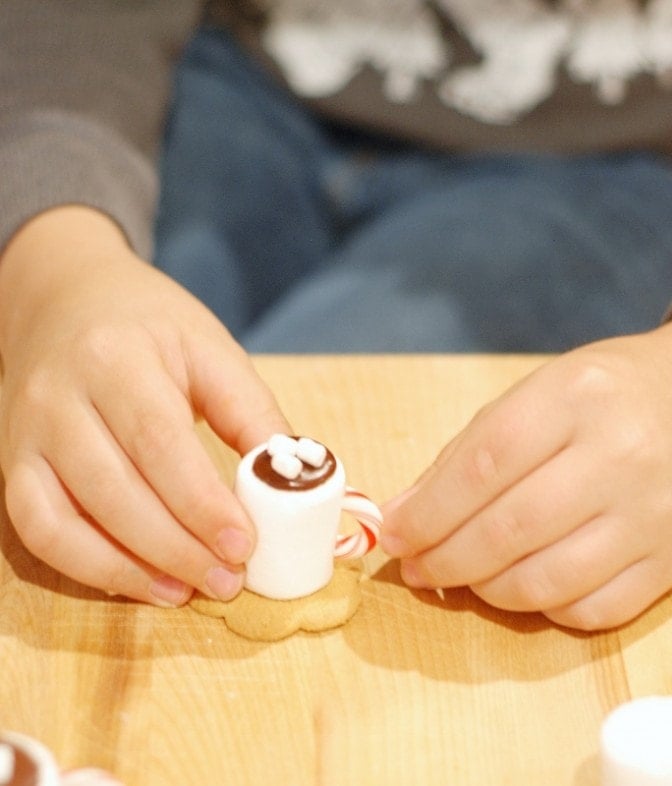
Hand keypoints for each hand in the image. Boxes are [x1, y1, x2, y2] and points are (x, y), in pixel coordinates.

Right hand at [0, 207, 289, 604]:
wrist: (69, 300)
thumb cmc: (151, 327)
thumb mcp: (211, 350)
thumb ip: (252, 413)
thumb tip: (291, 483)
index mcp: (116, 357)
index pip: (158, 440)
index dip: (200, 502)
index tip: (244, 544)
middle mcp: (59, 396)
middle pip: (113, 487)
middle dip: (175, 546)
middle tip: (227, 579)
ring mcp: (27, 434)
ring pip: (65, 519)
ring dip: (132, 568)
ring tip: (188, 591)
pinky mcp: (15, 464)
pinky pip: (38, 531)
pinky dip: (88, 566)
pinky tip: (139, 581)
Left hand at [382, 326, 671, 629]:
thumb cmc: (598, 397)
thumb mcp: (530, 399)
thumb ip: (464, 456)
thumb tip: (403, 517)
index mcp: (574, 398)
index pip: (483, 466)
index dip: (428, 512)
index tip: (394, 535)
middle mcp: (619, 455)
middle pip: (510, 530)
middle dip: (445, 560)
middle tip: (415, 568)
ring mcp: (651, 513)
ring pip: (547, 581)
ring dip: (485, 590)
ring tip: (462, 577)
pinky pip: (593, 610)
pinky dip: (543, 607)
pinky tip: (521, 584)